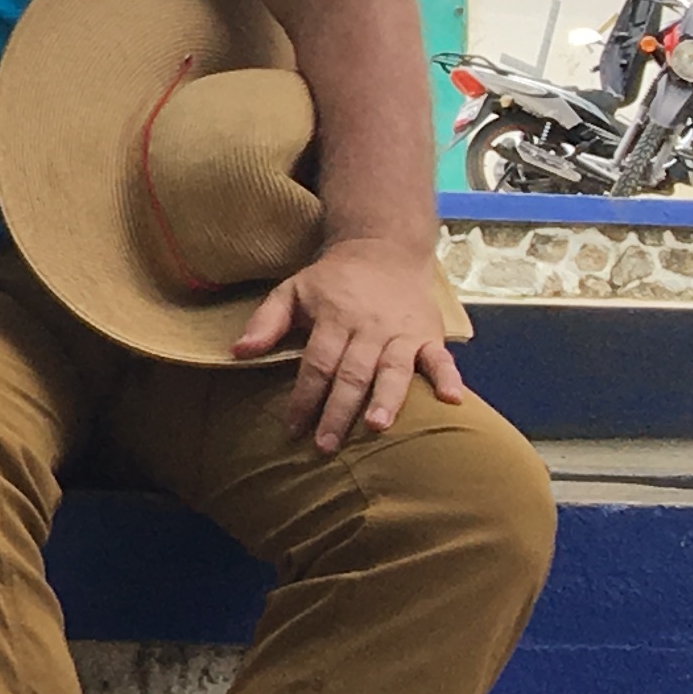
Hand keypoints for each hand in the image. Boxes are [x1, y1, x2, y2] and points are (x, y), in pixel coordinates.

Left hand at [231, 232, 468, 449]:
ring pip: (394, 369)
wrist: (384, 249)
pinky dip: (449, 378)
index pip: (317, 364)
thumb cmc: (333, 280)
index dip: (304, 397)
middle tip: (326, 445)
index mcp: (334, 318)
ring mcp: (402, 332)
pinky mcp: (429, 334)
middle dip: (339, 411)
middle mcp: (369, 328)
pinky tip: (454, 400)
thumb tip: (238, 352)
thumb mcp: (292, 290)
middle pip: (352, 373)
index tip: (292, 429)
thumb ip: (267, 321)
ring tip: (378, 426)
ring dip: (387, 399)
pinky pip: (441, 357)